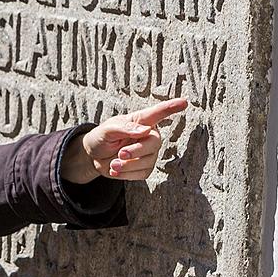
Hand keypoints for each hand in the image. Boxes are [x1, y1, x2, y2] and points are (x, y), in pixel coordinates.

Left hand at [60, 98, 187, 183]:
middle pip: (154, 143)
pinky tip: (116, 169)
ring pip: (148, 162)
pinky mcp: (145, 167)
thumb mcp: (108, 130)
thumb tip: (145, 130)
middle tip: (120, 154)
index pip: (158, 113)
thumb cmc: (102, 137)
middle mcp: (148, 136)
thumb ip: (124, 128)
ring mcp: (149, 153)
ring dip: (128, 165)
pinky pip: (142, 173)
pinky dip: (127, 174)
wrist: (93, 156)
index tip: (184, 102)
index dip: (171, 108)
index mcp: (140, 121)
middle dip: (136, 151)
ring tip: (113, 163)